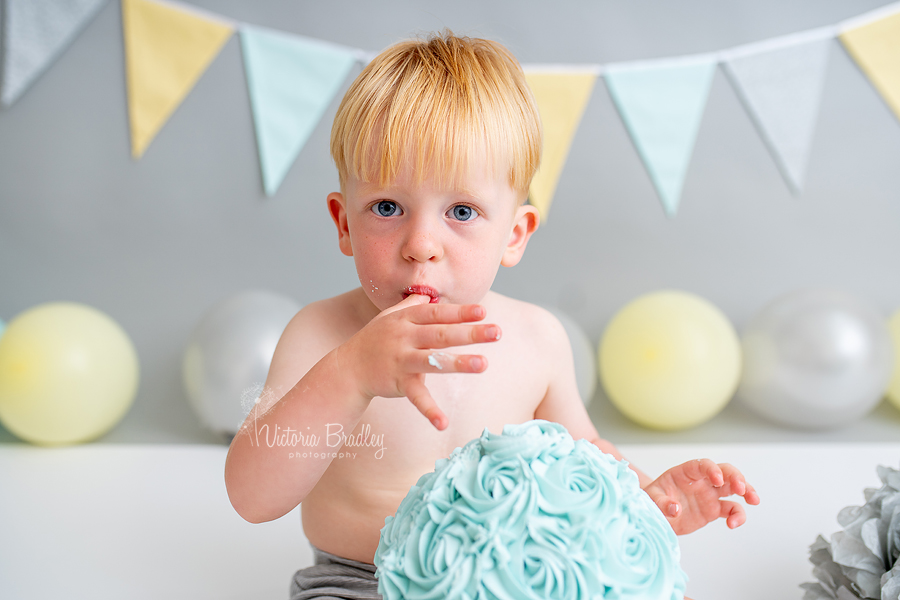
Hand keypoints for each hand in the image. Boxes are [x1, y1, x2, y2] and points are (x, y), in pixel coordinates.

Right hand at [337, 294, 500, 429]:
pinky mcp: (398, 383)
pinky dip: (429, 411)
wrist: (348, 367)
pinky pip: (417, 397)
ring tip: (483, 364)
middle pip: (441, 334)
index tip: (483, 311)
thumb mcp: (389, 317)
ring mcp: (401, 360)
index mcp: (406, 319)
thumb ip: (411, 305)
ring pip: (433, 361)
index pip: (437, 313)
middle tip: (497, 332)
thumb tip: (430, 294)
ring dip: (458, 363)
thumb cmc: (374, 339)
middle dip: (470, 333)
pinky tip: (443, 424)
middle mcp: (405, 337)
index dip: (460, 312)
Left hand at [643, 459, 759, 534]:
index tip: (717, 480)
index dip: (712, 470)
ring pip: (733, 488)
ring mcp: (709, 494)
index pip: (702, 465)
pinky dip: (737, 515)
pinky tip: (734, 524)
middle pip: (724, 472)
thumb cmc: (651, 501)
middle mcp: (701, 481)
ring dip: (746, 491)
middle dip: (736, 477)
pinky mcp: (713, 510)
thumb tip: (674, 509)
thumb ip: (661, 503)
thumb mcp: (651, 499)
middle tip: (742, 489)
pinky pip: (730, 509)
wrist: (654, 516)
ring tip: (754, 500)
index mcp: (685, 473)